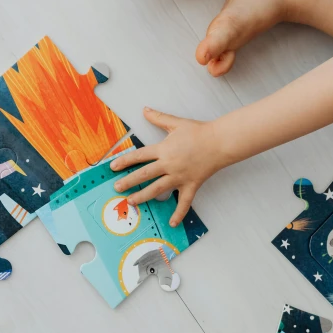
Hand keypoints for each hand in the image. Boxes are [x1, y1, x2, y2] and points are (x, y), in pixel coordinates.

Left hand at [110, 107, 223, 226]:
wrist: (219, 142)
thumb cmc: (199, 132)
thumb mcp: (176, 123)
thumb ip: (158, 118)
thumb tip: (144, 110)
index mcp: (164, 149)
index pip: (139, 156)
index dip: (125, 161)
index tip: (113, 167)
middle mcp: (169, 165)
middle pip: (144, 175)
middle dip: (128, 182)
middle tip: (116, 188)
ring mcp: (179, 177)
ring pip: (157, 189)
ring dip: (143, 196)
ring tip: (131, 202)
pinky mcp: (191, 185)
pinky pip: (184, 202)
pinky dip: (178, 213)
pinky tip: (171, 223)